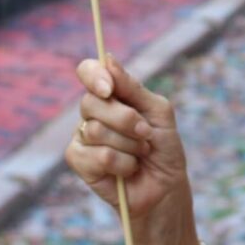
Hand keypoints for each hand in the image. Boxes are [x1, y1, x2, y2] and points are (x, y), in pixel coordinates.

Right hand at [66, 55, 197, 242]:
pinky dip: (121, 163)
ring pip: (95, 130)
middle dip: (126, 119)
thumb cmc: (164, 146)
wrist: (165, 185)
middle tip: (145, 133)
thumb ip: (133, 88)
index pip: (88, 71)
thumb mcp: (158, 111)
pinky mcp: (79, 161)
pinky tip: (128, 169)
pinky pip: (97, 156)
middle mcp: (93, 112)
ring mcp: (83, 136)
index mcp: (113, 94)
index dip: (94, 76)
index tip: (109, 89)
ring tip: (140, 152)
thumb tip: (108, 59)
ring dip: (128, 144)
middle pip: (91, 102)